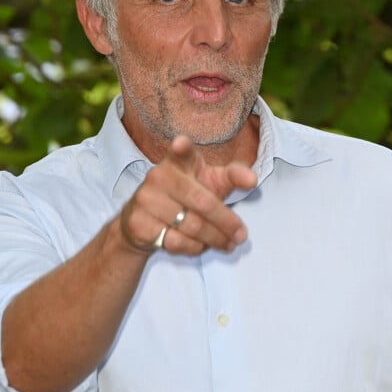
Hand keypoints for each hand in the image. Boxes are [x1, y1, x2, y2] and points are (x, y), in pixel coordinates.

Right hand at [119, 136, 256, 255]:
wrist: (140, 220)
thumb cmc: (185, 195)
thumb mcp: (209, 181)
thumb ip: (231, 176)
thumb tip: (252, 179)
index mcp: (177, 162)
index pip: (181, 153)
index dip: (181, 148)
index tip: (181, 143)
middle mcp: (159, 176)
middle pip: (202, 202)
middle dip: (226, 221)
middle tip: (241, 235)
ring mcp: (146, 200)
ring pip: (191, 226)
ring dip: (215, 238)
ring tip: (229, 244)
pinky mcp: (139, 224)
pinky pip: (176, 242)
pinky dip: (195, 247)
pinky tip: (202, 245)